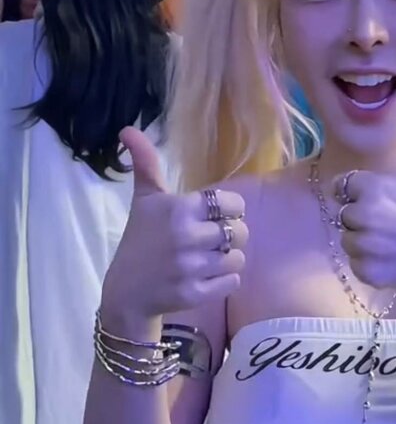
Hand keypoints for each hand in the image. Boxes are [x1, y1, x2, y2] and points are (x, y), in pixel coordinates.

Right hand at [101, 127, 247, 325]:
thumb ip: (146, 164)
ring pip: (238, 258)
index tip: (217, 215)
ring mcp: (192, 268)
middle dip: (231, 235)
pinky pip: (233, 282)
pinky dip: (225, 280)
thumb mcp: (144, 201)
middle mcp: (187, 237)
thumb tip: (128, 129)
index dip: (231, 209)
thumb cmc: (139, 241)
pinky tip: (207, 277)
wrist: (126, 293)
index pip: (232, 203)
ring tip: (208, 259)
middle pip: (240, 231)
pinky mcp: (196, 294)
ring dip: (228, 259)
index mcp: (179, 209)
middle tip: (212, 239)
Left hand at [335, 98, 395, 301]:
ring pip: (348, 240)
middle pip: (344, 214)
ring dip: (365, 242)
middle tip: (394, 223)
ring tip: (395, 241)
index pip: (344, 186)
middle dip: (363, 218)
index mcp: (373, 186)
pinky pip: (357, 264)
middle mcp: (363, 215)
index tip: (383, 200)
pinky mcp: (368, 272)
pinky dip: (371, 265)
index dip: (361, 192)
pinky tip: (395, 260)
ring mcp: (365, 246)